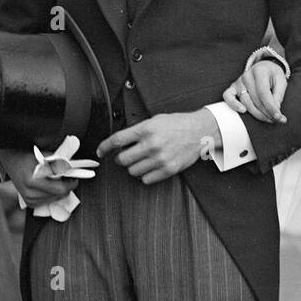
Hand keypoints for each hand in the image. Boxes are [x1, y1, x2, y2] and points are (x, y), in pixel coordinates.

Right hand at [0, 148, 76, 205]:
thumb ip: (58, 163)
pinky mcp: (29, 202)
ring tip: (57, 180)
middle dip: (66, 186)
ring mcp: (29, 199)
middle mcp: (29, 192)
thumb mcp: (44, 155)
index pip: (60, 189)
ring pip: (55, 199)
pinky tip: (49, 185)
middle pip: (59, 195)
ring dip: (59, 190)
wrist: (12, 160)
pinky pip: (48, 201)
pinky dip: (52, 194)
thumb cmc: (27, 156)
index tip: (74, 177)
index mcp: (32, 180)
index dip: (71, 183)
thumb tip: (72, 169)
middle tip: (67, 177)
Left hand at [97, 109, 217, 183]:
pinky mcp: (168, 170)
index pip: (117, 140)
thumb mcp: (155, 120)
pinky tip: (150, 167)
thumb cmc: (177, 124)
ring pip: (133, 171)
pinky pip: (146, 179)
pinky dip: (145, 175)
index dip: (105, 147)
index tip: (101, 151)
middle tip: (125, 156)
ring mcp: (160, 159)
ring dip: (133, 167)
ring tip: (141, 160)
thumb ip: (137, 130)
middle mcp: (152, 144)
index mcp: (146, 129)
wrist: (200, 131)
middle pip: (122, 159)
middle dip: (120, 158)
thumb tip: (119, 142)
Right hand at [222, 61, 287, 122]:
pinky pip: (227, 97)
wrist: (265, 67)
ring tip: (268, 119)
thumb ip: (279, 95)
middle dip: (266, 112)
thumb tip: (275, 112)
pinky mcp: (233, 87)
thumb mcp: (281, 82)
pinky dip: (233, 105)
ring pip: (245, 101)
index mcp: (260, 71)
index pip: (264, 93)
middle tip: (277, 120)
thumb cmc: (273, 76)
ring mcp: (238, 81)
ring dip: (257, 113)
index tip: (279, 117)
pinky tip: (243, 111)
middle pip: (255, 99)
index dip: (271, 107)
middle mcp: (247, 75)